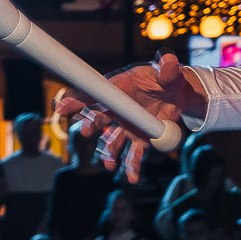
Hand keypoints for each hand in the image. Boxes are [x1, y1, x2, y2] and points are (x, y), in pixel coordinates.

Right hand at [57, 54, 207, 182]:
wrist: (180, 96)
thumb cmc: (168, 79)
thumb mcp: (169, 71)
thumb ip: (167, 67)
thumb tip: (167, 62)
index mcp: (118, 89)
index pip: (94, 93)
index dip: (77, 99)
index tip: (61, 106)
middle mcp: (118, 110)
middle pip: (99, 118)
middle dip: (91, 125)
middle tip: (89, 131)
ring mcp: (127, 127)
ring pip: (112, 141)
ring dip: (109, 153)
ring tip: (109, 164)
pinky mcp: (139, 140)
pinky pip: (132, 155)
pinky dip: (131, 167)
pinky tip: (131, 178)